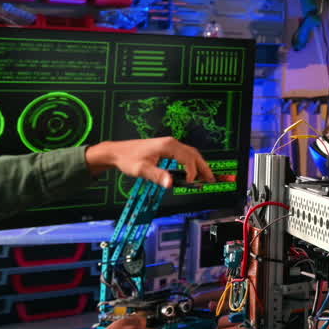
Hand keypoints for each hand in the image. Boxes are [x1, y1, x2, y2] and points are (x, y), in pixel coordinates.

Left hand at [85, 137, 214, 188]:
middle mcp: (172, 143)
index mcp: (169, 146)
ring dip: (199, 165)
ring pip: (191, 154)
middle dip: (204, 168)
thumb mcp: (141, 169)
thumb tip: (171, 184)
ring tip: (205, 177)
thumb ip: (157, 176)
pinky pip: (185, 154)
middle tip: (211, 180)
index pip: (188, 159)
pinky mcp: (167, 148)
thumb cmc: (128, 159)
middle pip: (194, 155)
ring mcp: (170, 145)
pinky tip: (192, 171)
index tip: (191, 184)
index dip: (192, 172)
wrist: (117, 152)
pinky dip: (192, 163)